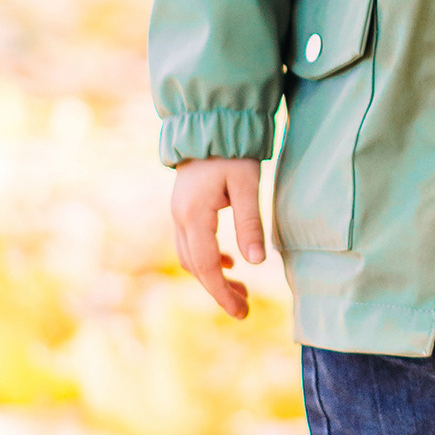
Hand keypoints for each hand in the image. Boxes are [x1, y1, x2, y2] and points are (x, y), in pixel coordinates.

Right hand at [171, 158, 266, 318]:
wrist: (209, 123)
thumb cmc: (233, 152)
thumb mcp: (248, 185)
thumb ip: (250, 223)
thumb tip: (256, 262)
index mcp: (195, 216)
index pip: (207, 266)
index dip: (223, 293)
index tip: (241, 312)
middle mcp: (180, 218)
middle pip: (196, 267)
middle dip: (219, 290)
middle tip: (244, 309)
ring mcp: (179, 213)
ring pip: (191, 258)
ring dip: (213, 277)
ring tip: (241, 290)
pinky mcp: (184, 208)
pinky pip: (191, 244)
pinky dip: (208, 259)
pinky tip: (231, 262)